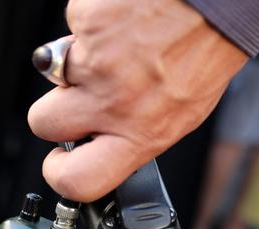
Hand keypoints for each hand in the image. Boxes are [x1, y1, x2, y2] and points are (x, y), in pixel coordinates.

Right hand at [28, 0, 247, 201]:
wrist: (215, 2)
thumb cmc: (205, 51)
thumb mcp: (181, 112)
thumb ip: (136, 132)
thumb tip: (104, 139)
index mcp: (142, 134)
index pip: (80, 180)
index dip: (58, 174)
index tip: (59, 161)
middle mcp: (115, 102)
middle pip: (43, 123)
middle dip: (54, 107)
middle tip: (79, 96)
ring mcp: (97, 62)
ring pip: (51, 73)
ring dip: (75, 63)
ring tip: (113, 51)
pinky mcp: (87, 23)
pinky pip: (71, 31)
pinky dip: (89, 27)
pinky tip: (120, 24)